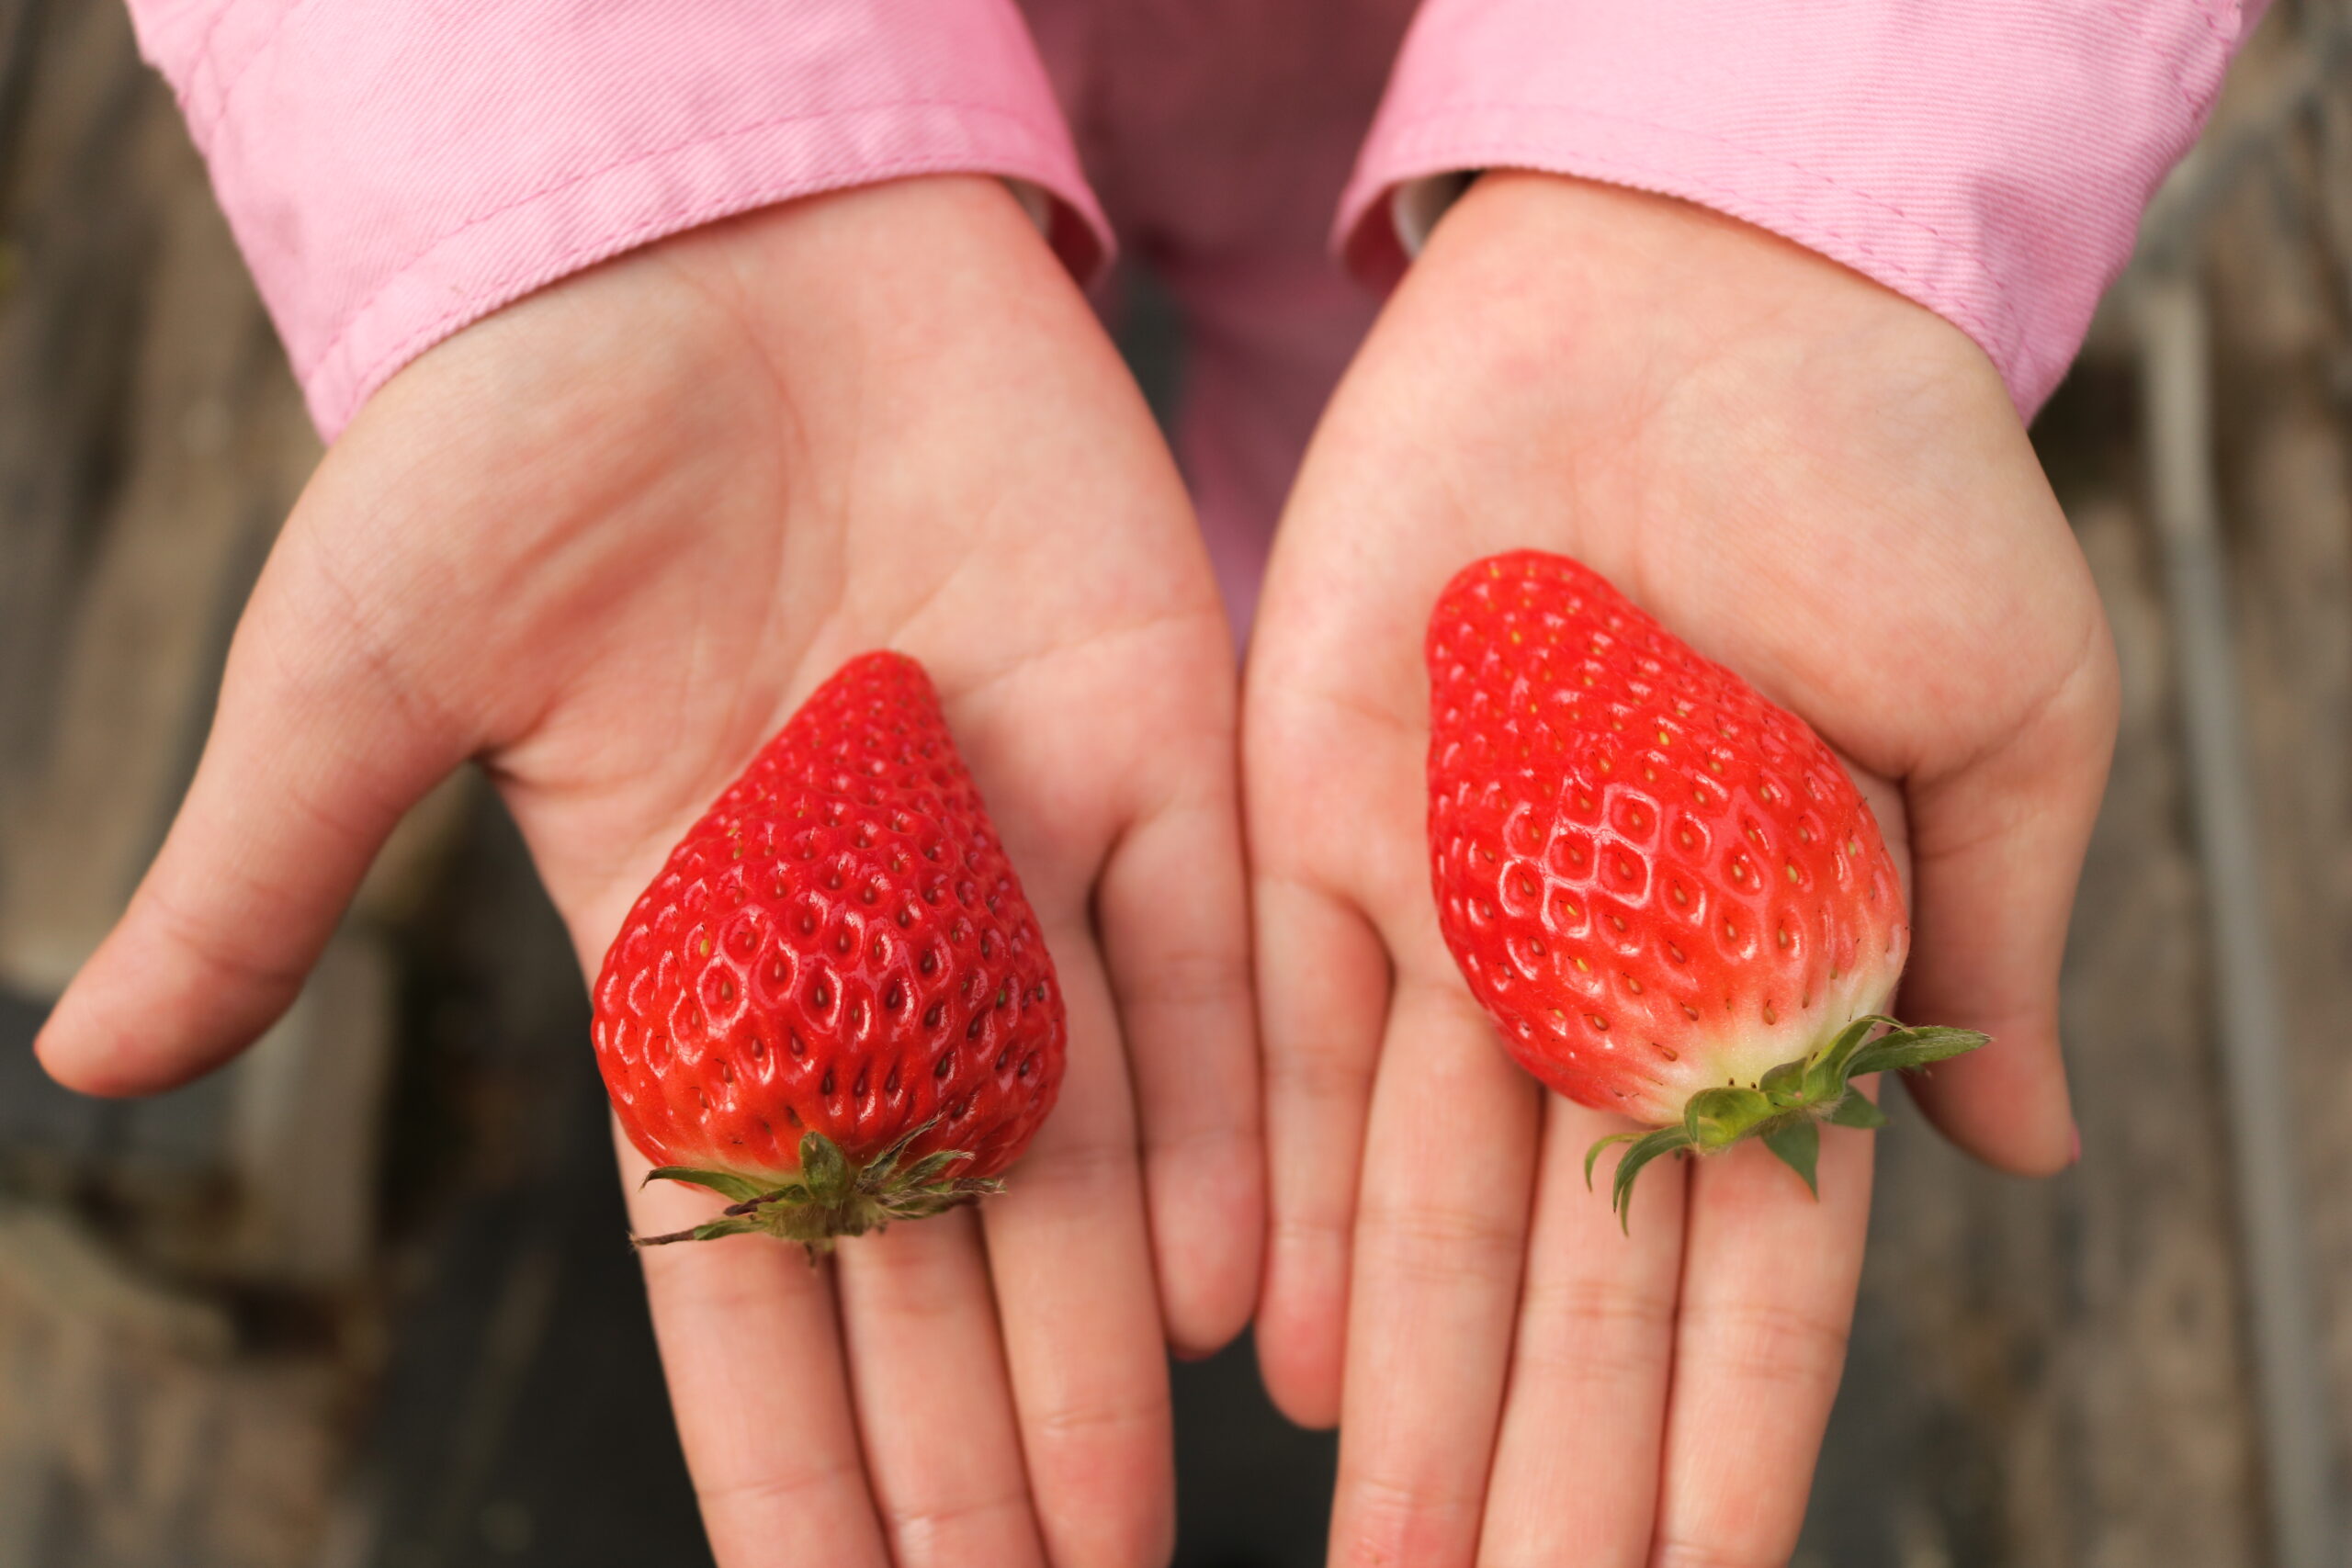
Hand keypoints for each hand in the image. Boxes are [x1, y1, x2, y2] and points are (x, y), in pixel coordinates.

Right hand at [36, 176, 1260, 1566]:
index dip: (778, 1444)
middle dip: (966, 1447)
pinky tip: (1224, 1296)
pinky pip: (1188, 973)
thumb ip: (272, 866)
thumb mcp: (368, 661)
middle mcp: (873, 946)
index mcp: (691, 960)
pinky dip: (1212, 1127)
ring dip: (1097, 1349)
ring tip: (1119, 1531)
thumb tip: (82, 1060)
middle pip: (926, 1253)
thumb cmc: (525, 431)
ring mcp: (1018, 859)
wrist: (716, 235)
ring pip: (1076, 1154)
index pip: (734, 1261)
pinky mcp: (1145, 744)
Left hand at [1246, 173, 2114, 1563]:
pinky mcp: (1319, 830)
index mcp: (1778, 979)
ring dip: (1414, 1393)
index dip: (1729, 1441)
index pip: (1755, 1267)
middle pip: (1573, 1283)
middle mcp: (1600, 987)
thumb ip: (1983, 949)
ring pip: (1428, 1209)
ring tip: (1394, 1559)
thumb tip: (2032, 1169)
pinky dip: (1295, 1209)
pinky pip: (1300, 1056)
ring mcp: (1456, 921)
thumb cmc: (1886, 477)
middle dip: (1547, 1469)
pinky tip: (1292, 1362)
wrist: (1687, 296)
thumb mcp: (2001, 714)